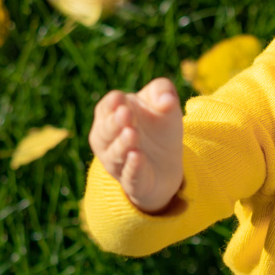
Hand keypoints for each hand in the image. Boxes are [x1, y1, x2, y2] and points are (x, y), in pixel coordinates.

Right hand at [89, 78, 183, 212]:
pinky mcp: (132, 182)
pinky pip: (130, 175)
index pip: (106, 107)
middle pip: (106, 130)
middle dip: (115, 122)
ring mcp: (117, 162)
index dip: (112, 104)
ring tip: (132, 133)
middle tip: (125, 113)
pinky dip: (133, 167)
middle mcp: (108, 140)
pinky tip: (137, 156)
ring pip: (115, 154)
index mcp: (111, 115)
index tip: (120, 99)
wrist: (167, 164)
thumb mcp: (164, 105)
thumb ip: (163, 92)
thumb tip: (167, 99)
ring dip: (123, 144)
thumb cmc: (159, 128)